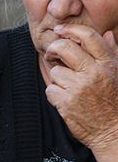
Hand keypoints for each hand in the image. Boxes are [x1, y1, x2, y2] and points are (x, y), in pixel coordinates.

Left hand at [44, 24, 117, 151]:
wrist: (113, 131)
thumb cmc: (115, 102)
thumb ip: (112, 52)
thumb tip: (106, 34)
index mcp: (108, 64)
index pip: (89, 37)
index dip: (70, 30)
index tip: (59, 30)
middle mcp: (94, 73)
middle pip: (65, 48)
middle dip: (54, 49)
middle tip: (52, 55)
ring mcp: (79, 87)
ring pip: (55, 71)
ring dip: (58, 79)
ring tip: (70, 88)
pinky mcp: (67, 102)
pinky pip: (50, 90)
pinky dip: (55, 95)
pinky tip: (66, 99)